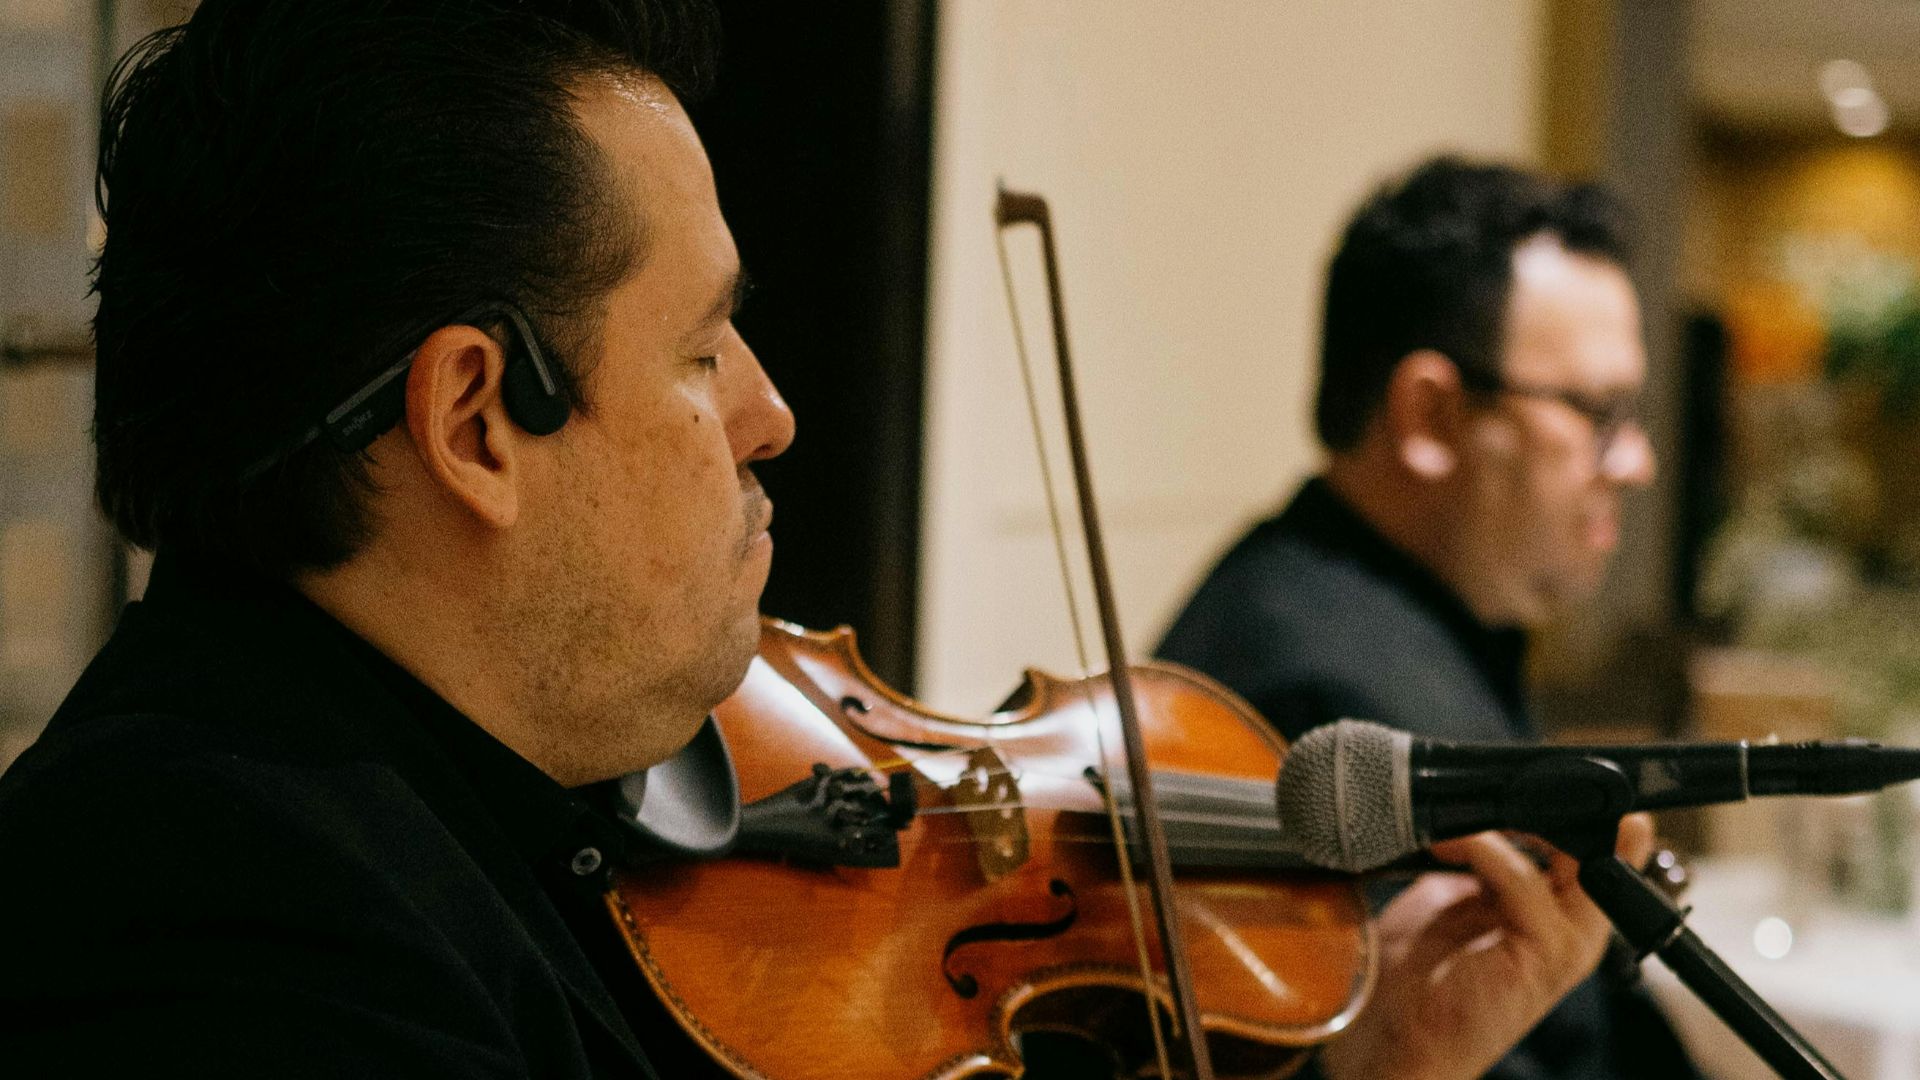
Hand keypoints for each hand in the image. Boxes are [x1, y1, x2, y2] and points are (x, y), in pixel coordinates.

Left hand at [1317, 813, 1655, 1079]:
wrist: (1394, 1042)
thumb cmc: (1417, 977)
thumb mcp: (1451, 898)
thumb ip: (1480, 859)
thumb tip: (1474, 804)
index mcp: (1559, 912)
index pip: (1597, 841)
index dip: (1573, 800)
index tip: (1530, 769)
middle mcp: (1575, 929)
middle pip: (1601, 843)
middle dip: (1554, 801)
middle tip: (1501, 781)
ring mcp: (1565, 946)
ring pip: (1578, 857)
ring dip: (1515, 820)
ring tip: (1469, 811)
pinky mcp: (1542, 958)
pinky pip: (1525, 881)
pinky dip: (1485, 850)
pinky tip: (1448, 843)